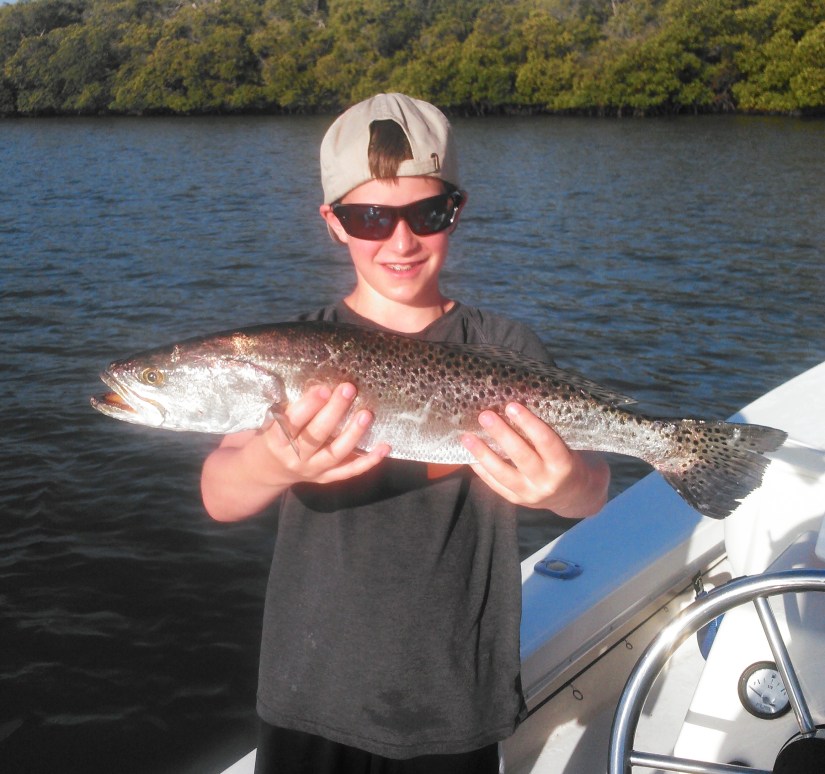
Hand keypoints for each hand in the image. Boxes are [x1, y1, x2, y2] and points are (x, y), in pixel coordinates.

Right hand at [260, 382, 389, 486]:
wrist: (268, 469)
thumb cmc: (274, 435)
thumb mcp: (273, 420)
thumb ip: (294, 406)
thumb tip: (325, 382)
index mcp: (277, 440)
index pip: (293, 422)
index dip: (309, 405)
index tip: (324, 388)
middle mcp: (295, 457)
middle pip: (316, 435)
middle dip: (334, 411)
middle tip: (349, 389)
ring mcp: (312, 470)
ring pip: (335, 453)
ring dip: (353, 434)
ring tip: (366, 414)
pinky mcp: (326, 478)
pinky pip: (349, 471)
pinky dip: (369, 460)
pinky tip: (385, 447)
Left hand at [461, 402, 608, 517]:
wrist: (576, 495)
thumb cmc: (571, 461)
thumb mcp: (569, 447)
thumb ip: (549, 431)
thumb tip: (518, 403)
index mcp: (564, 465)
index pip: (546, 441)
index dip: (528, 423)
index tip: (512, 406)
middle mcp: (547, 481)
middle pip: (521, 456)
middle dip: (502, 434)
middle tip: (485, 415)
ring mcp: (530, 494)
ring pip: (503, 473)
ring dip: (483, 454)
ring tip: (466, 437)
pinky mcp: (517, 500)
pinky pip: (496, 485)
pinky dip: (481, 469)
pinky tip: (469, 456)